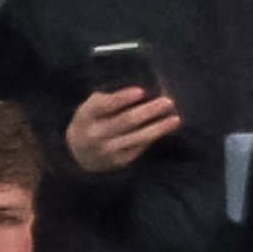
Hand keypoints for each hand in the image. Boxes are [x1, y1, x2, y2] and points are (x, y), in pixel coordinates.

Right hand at [66, 86, 180, 172]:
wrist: (78, 154)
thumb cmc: (92, 121)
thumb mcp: (91, 107)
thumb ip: (109, 99)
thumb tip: (142, 90)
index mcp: (86, 116)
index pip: (104, 106)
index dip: (122, 98)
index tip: (140, 90)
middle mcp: (95, 135)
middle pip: (125, 121)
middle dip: (148, 111)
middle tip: (167, 101)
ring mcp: (107, 150)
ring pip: (136, 137)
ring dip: (158, 127)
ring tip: (175, 118)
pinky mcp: (119, 161)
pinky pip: (140, 147)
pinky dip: (154, 136)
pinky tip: (166, 128)